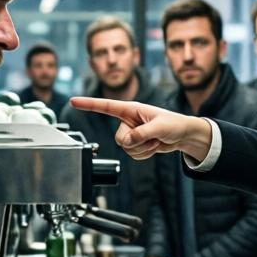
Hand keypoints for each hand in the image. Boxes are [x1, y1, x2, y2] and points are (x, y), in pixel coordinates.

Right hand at [71, 97, 211, 161]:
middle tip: (152, 138)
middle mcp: (128, 121)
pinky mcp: (136, 143)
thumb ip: (141, 134)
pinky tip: (154, 146)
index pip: (106, 106)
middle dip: (136, 142)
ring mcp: (132, 133)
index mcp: (131, 109)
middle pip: (119, 138)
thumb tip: (126, 142)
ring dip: (143, 149)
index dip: (89, 104)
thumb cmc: (174, 124)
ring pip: (126, 149)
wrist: (183, 135)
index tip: (73, 101)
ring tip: (156, 140)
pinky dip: (145, 154)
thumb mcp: (159, 127)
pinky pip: (133, 155)